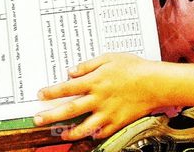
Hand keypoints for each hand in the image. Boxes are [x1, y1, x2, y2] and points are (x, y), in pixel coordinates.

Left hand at [33, 54, 162, 140]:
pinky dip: (93, 135)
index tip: (40, 94)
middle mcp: (98, 99)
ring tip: (60, 135)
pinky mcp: (117, 123)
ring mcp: (107, 113)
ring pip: (83, 127)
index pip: (67, 88)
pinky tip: (87, 135)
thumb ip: (87, 65)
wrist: (155, 83)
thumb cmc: (133, 67)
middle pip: (69, 109)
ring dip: (69, 132)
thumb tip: (70, 71)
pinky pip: (101, 133)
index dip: (51, 92)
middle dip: (51, 115)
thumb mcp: (108, 58)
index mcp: (94, 81)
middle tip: (37, 119)